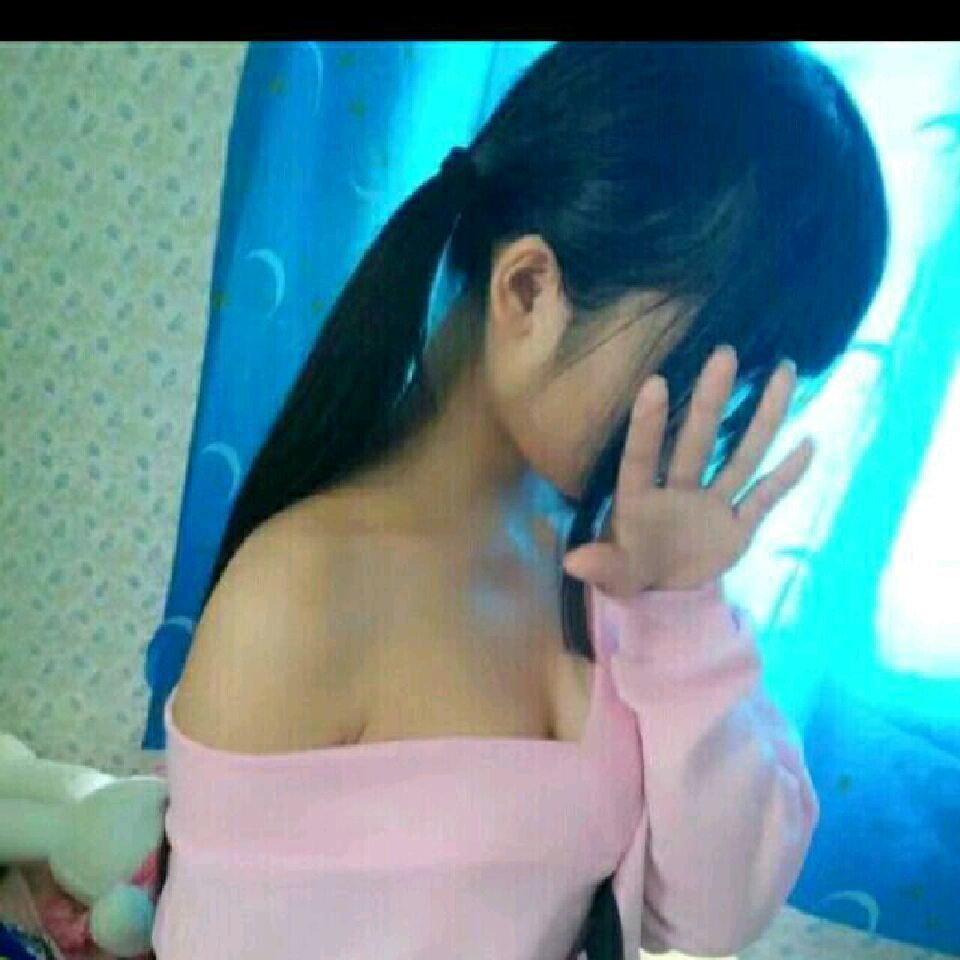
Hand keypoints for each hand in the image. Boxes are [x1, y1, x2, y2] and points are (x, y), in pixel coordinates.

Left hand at [562, 345, 814, 596]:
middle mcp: (678, 490)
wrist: (664, 594)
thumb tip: (573, 562)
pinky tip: (808, 443)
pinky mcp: (738, 526)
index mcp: (639, 500)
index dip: (647, 424)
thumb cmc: (630, 570)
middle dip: (709, 401)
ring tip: (783, 371)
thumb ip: (601, 566)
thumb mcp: (614, 575)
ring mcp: (712, 504)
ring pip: (741, 456)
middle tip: (724, 354)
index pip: (642, 457)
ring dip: (762, 418)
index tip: (655, 382)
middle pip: (697, 441)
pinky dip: (786, 476)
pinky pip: (764, 497)